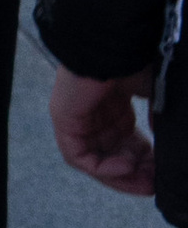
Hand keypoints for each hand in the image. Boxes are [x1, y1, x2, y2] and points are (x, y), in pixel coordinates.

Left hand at [48, 62, 159, 196]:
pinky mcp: (64, 121)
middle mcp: (95, 114)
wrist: (117, 43)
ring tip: (146, 181)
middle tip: (157, 184)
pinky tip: (127, 166)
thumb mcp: (156, 96)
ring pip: (96, 161)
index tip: (163, 174)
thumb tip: (163, 149)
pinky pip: (79, 157)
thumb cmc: (138, 60)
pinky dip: (104, 168)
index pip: (127, 144)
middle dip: (137, 173)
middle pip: (112, 155)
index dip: (146, 162)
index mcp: (115, 106)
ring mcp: (78, 119)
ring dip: (122, 176)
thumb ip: (159, 121)